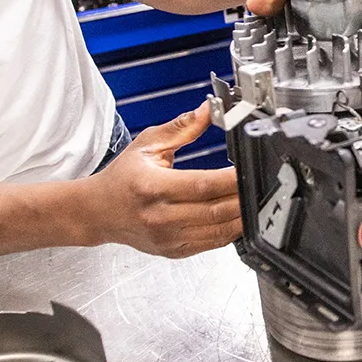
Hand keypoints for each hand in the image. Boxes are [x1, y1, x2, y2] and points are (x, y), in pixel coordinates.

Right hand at [85, 103, 241, 258]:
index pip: (202, 185)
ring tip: (256, 201)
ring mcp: (168, 238)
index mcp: (152, 187)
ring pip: (218, 232)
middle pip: (215, 211)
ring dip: (242, 218)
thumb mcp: (147, 145)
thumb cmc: (122, 178)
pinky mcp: (174, 251)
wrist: (99, 212)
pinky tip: (239, 217)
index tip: (249, 169)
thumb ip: (181, 128)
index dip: (231, 179)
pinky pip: (212, 244)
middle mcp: (160, 216)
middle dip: (244, 198)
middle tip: (263, 185)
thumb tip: (207, 110)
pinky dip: (230, 231)